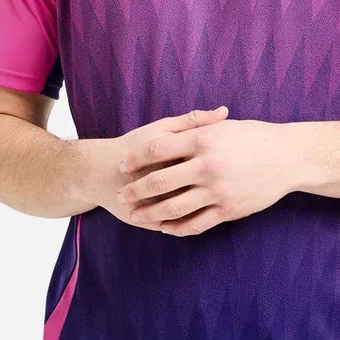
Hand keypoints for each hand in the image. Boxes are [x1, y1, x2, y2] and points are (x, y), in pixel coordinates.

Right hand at [93, 107, 229, 227]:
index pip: (211, 160)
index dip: (228, 160)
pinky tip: (205, 214)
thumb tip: (224, 112)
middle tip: (238, 180)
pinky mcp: (150, 222)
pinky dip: (195, 223)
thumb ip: (193, 121)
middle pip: (207, 190)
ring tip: (223, 199)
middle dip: (226, 186)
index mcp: (174, 156)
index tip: (240, 157)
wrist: (100, 171)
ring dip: (212, 208)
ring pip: (194, 212)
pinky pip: (181, 228)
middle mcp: (166, 182)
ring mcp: (157, 205)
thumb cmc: (135, 144)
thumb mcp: (162, 128)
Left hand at [115, 115, 293, 236]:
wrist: (289, 157)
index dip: (136, 158)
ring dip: (151, 214)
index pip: (158, 149)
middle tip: (121, 195)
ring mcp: (218, 190)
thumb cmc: (255, 136)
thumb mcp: (223, 126)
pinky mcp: (229, 209)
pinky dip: (178, 228)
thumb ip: (194, 126)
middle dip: (136, 190)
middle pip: (160, 181)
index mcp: (204, 140)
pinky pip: (197, 223)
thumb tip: (166, 133)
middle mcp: (208, 165)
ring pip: (174, 207)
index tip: (123, 165)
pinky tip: (166, 228)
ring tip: (136, 215)